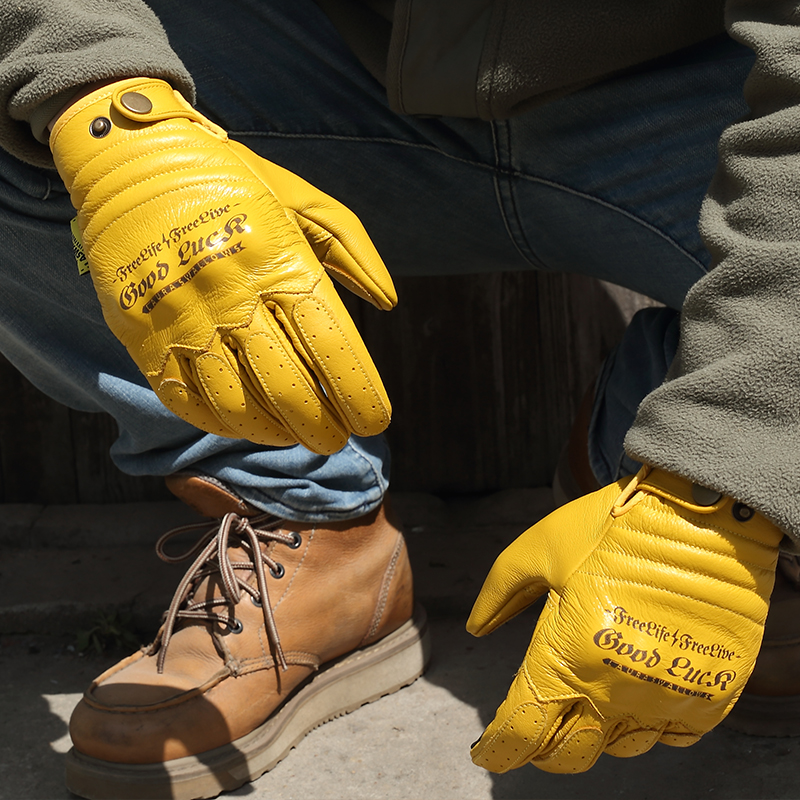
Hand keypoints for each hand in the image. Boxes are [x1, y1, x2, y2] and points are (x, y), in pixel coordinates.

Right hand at [49, 78, 395, 454]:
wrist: (132, 158)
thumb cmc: (233, 181)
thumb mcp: (302, 199)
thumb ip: (352, 249)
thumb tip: (388, 304)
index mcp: (279, 263)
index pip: (331, 346)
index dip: (358, 394)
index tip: (374, 421)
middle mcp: (232, 297)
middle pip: (288, 388)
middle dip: (321, 427)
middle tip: (335, 441)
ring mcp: (183, 319)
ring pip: (236, 404)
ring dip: (274, 433)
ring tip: (295, 436)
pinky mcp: (142, 333)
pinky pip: (184, 398)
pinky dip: (220, 423)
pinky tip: (246, 426)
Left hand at [467, 466, 780, 772]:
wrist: (698, 511)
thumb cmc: (611, 526)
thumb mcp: (540, 548)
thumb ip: (501, 591)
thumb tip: (476, 628)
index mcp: (568, 657)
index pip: (523, 731)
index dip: (499, 748)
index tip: (487, 750)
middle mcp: (616, 690)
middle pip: (570, 755)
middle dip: (544, 750)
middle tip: (535, 730)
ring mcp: (666, 696)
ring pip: (622, 748)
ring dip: (598, 734)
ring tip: (588, 702)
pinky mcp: (711, 692)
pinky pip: (675, 735)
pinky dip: (651, 725)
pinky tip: (637, 698)